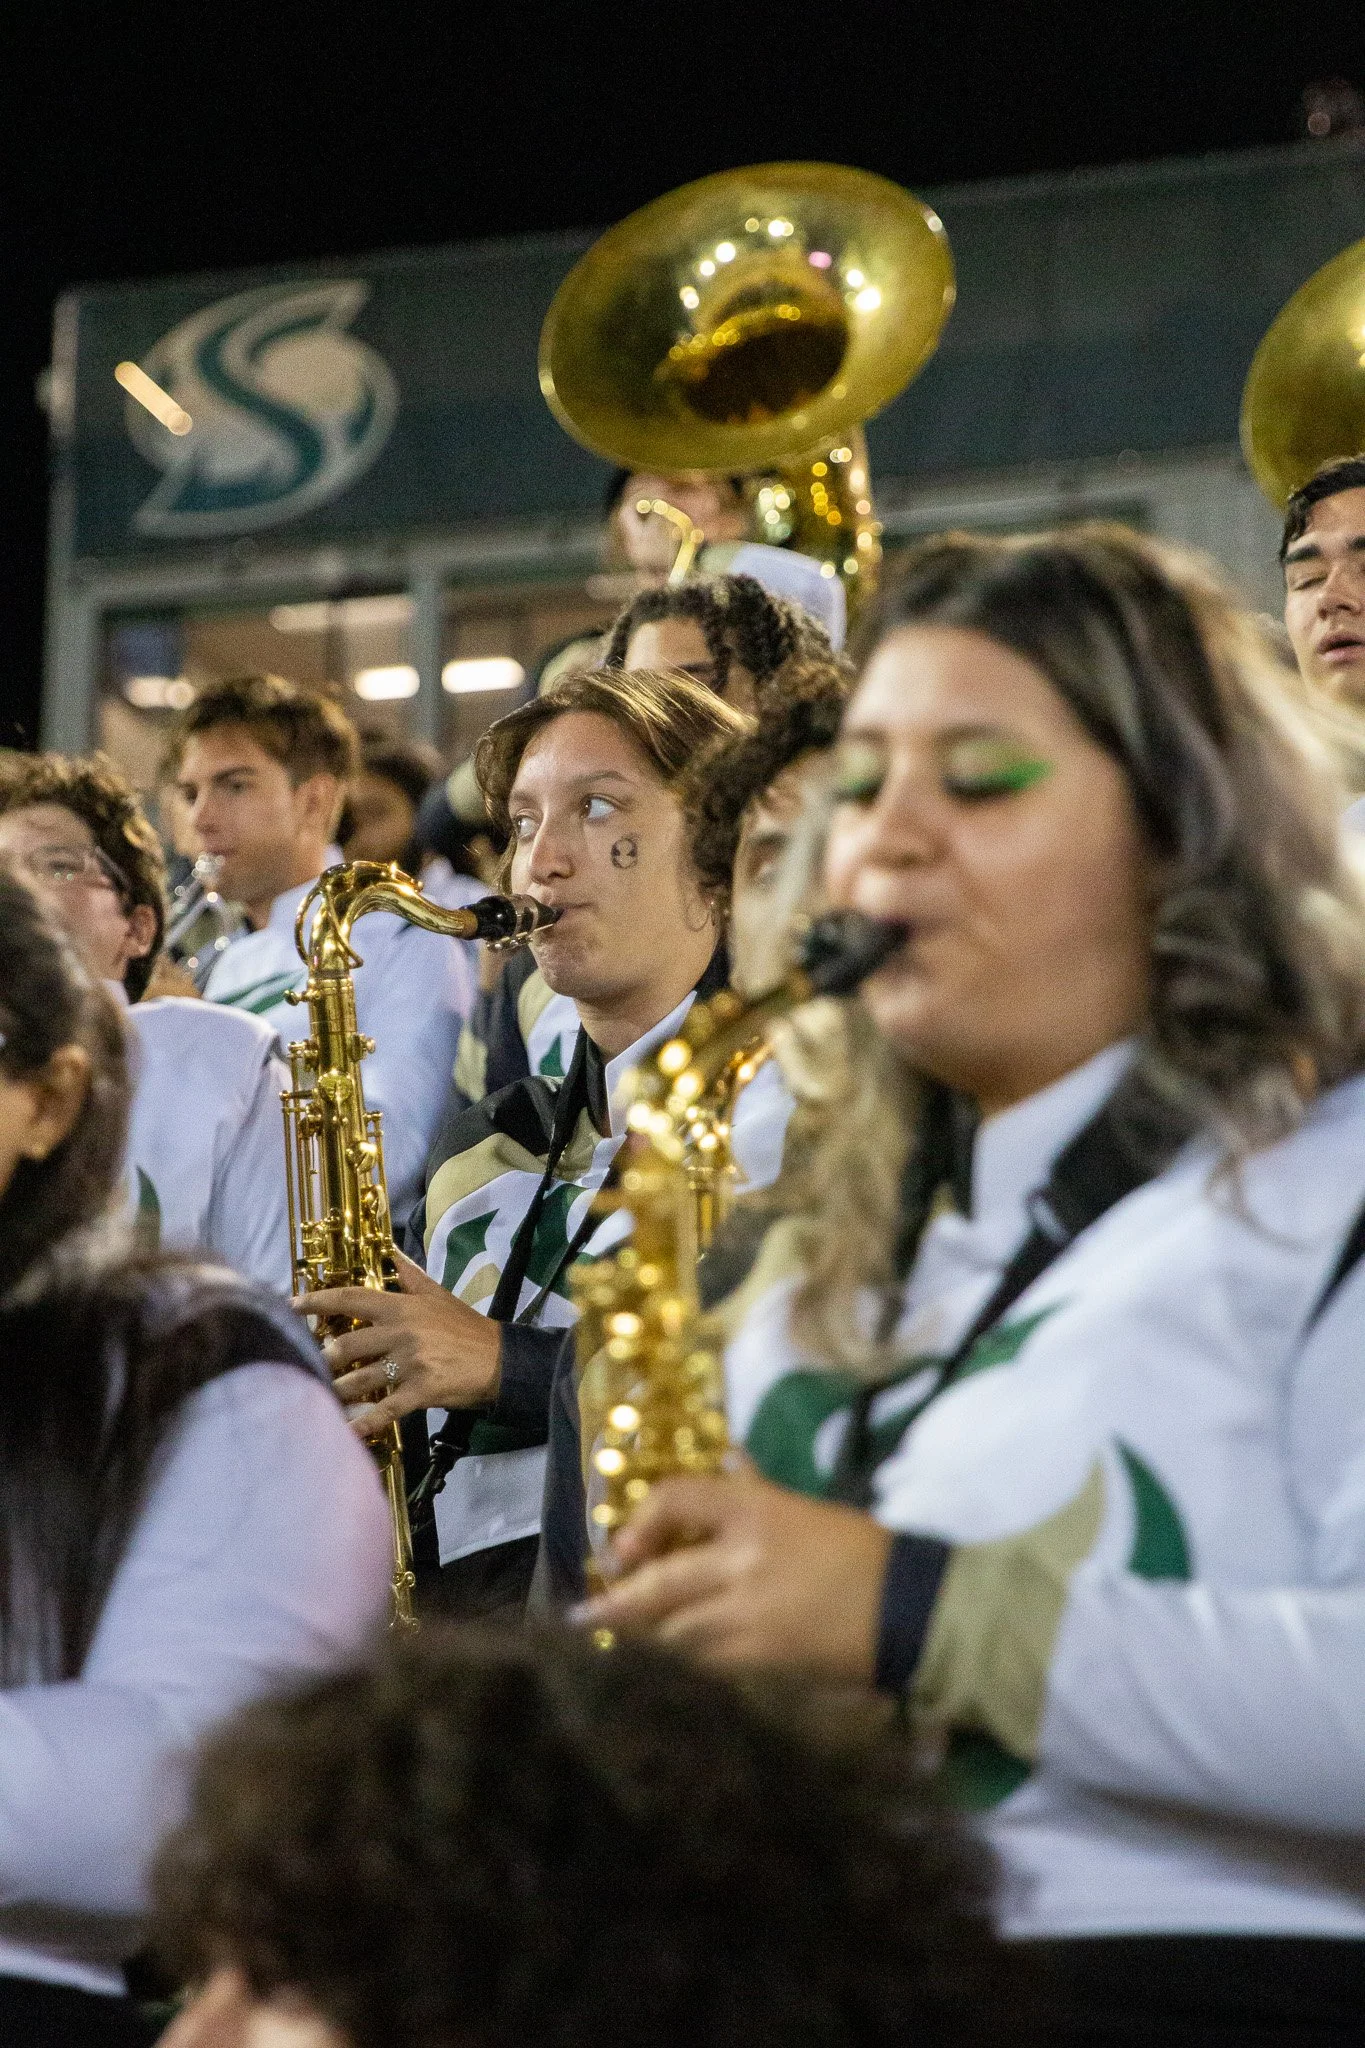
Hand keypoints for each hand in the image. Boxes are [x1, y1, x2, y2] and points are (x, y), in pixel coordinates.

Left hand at [299, 1249, 501, 1437]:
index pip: (351, 1298)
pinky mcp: (419, 1391)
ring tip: (319, 1396)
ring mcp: (409, 1363)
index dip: (318, 1301)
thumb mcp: (438, 1294)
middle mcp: (401, 1332)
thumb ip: (409, 1275)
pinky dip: (362, 1422)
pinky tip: (345, 1430)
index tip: (292, 1305)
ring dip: (335, 1390)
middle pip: (347, 1344)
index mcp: (401, 1307)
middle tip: (308, 1365)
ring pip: (359, 1379)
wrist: (499, 1359)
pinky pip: (384, 1409)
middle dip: (323, 1358)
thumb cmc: (465, 1327)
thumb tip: (390, 1251)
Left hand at [573, 1465, 893, 1679]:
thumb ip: (758, 1487)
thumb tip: (729, 1459)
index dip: (643, 1519)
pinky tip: (672, 1659)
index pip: (678, 1496)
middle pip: (658, 1581)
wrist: (906, 1610)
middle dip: (616, 1601)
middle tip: (583, 1613)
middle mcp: (740, 1558)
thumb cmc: (860, 1550)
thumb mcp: (805, 1507)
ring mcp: (746, 1613)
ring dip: (645, 1634)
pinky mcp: (758, 1658)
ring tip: (622, 1638)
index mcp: (756, 1509)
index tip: (626, 1545)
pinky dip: (681, 1657)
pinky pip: (701, 1660)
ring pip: (672, 1628)